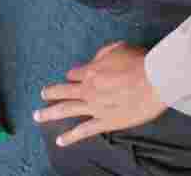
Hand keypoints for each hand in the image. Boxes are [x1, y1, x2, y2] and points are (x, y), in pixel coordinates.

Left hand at [34, 43, 166, 148]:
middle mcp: (88, 89)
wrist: (153, 81)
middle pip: (64, 91)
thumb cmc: (138, 62)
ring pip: (66, 110)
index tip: (72, 77)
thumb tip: (95, 61)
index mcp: (91, 71)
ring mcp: (94, 107)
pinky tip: (60, 141)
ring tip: (37, 116)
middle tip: (43, 95)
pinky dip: (71, 137)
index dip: (73, 75)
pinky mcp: (105, 122)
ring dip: (49, 113)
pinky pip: (84, 131)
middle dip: (51, 92)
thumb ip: (102, 54)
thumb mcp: (117, 48)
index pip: (74, 74)